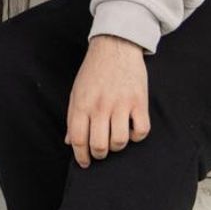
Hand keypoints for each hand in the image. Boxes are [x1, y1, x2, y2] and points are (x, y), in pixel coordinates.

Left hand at [66, 34, 150, 167]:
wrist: (114, 47)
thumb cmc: (93, 72)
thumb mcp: (76, 92)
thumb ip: (73, 118)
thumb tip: (69, 141)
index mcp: (81, 105)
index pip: (78, 139)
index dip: (81, 156)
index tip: (85, 162)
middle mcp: (100, 107)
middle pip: (99, 145)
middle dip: (98, 154)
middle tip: (100, 152)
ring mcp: (120, 104)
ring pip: (120, 141)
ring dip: (117, 147)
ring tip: (115, 140)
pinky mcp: (139, 102)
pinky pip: (141, 130)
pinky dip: (136, 136)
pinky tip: (131, 130)